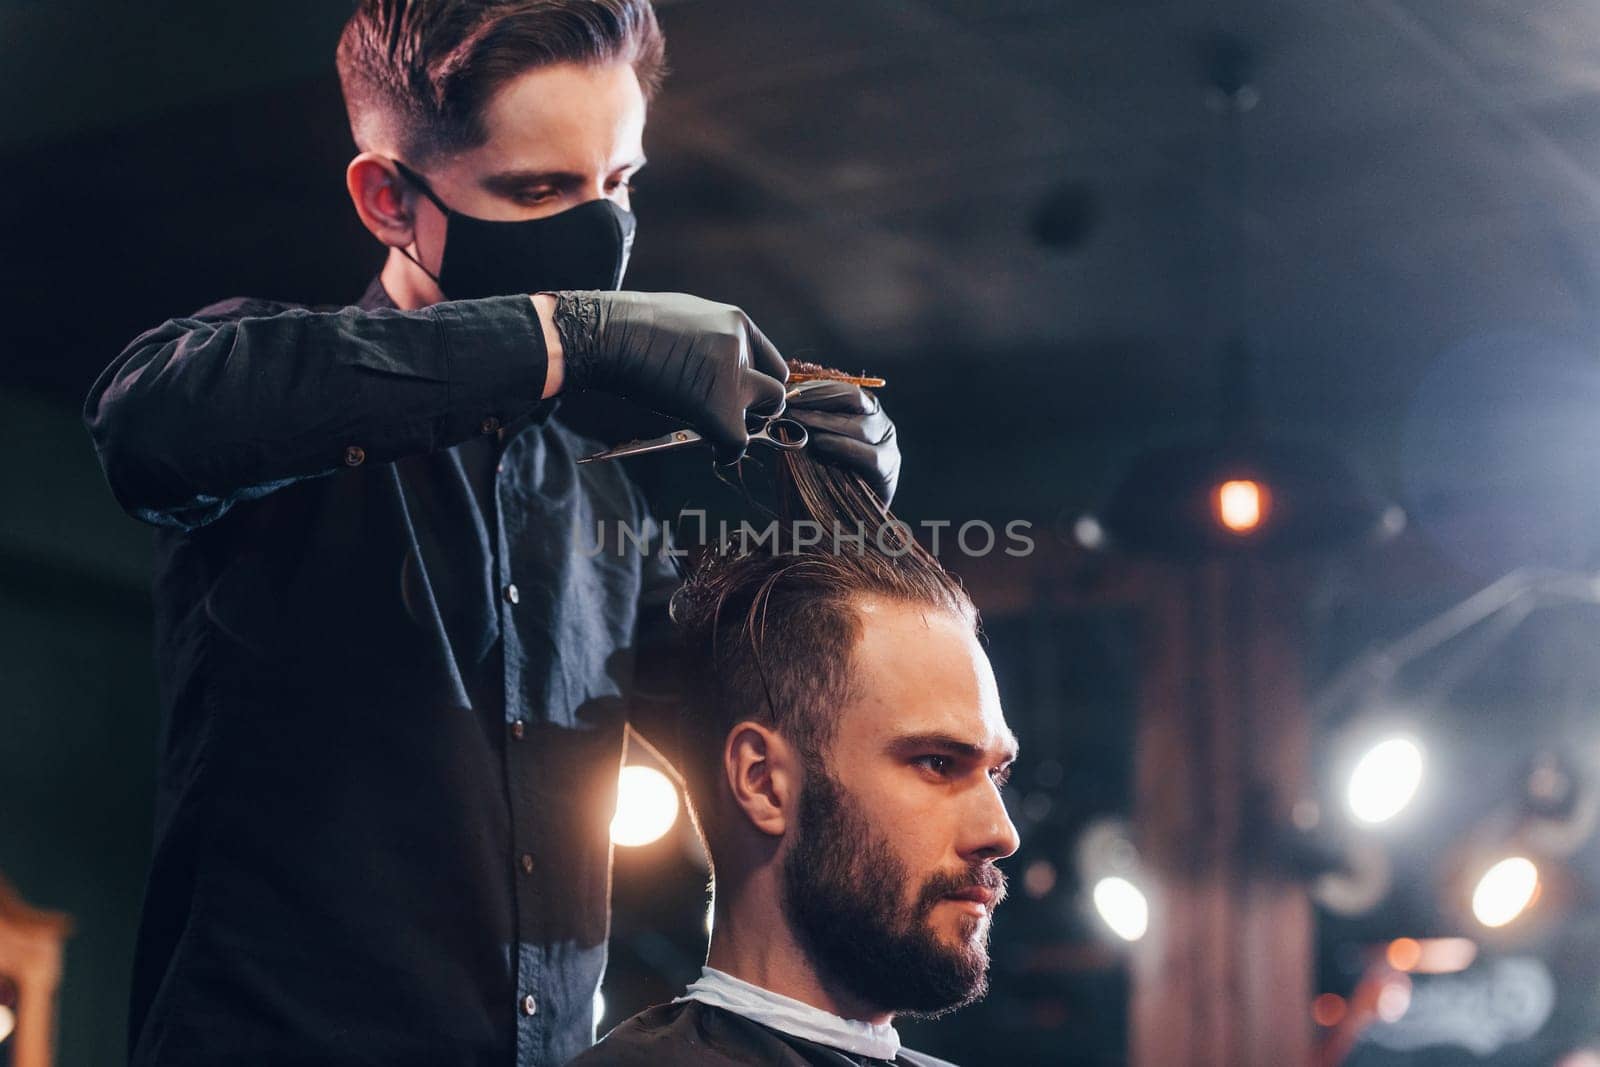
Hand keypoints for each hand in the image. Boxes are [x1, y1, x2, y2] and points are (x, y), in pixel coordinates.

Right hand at [546, 291, 788, 461]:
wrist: (608, 333)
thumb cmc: (629, 326)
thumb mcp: (684, 318)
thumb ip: (710, 340)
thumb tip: (711, 367)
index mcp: (734, 321)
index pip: (771, 361)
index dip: (758, 384)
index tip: (744, 398)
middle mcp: (740, 345)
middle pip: (776, 386)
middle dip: (759, 406)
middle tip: (733, 416)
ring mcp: (731, 375)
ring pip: (768, 409)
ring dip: (747, 424)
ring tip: (720, 429)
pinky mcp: (717, 405)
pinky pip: (739, 441)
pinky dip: (728, 452)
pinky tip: (715, 452)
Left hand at [786, 381, 899, 505]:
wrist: (843, 519)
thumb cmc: (823, 477)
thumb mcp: (812, 443)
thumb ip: (805, 423)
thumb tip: (779, 405)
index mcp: (862, 411)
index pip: (841, 389)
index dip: (814, 388)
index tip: (787, 391)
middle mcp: (878, 422)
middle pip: (853, 398)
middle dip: (818, 398)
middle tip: (789, 403)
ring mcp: (887, 443)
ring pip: (860, 425)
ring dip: (825, 422)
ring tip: (798, 422)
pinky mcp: (888, 467)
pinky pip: (868, 454)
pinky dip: (843, 447)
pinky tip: (820, 444)